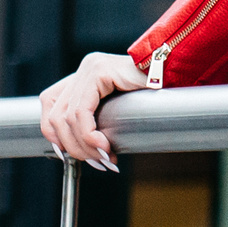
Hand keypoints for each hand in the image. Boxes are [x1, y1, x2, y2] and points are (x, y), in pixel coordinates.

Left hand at [38, 51, 150, 171]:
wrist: (177, 76)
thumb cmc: (154, 97)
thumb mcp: (116, 110)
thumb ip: (95, 121)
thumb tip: (73, 152)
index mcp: (85, 76)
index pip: (50, 104)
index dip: (53, 134)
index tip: (71, 156)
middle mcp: (85, 68)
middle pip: (55, 115)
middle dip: (74, 147)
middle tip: (98, 162)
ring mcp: (90, 67)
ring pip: (66, 118)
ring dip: (84, 146)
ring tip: (105, 157)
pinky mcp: (99, 70)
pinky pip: (81, 112)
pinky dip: (88, 136)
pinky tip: (105, 147)